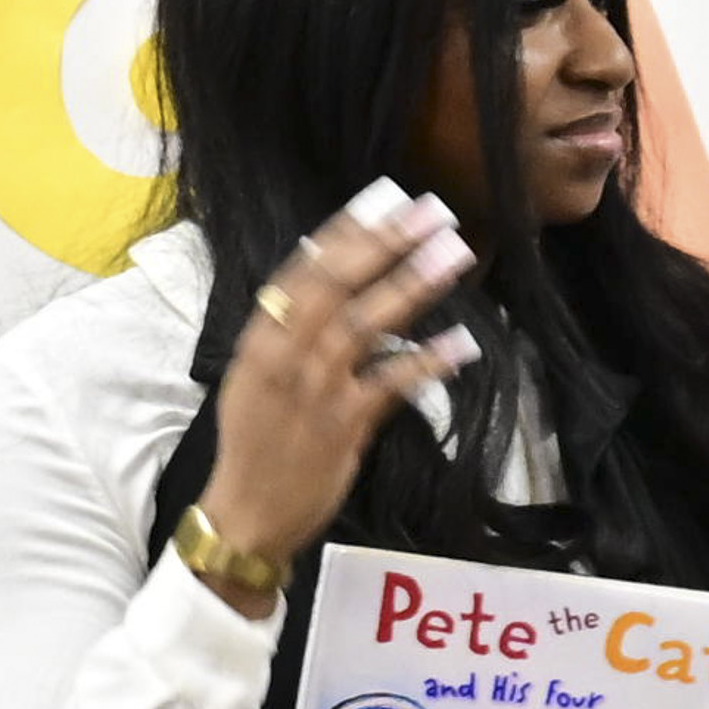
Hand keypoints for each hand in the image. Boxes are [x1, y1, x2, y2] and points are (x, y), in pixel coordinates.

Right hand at [199, 190, 475, 579]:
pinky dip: (427, 362)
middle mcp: (284, 355)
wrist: (246, 512)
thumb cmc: (258, 442)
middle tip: (432, 211)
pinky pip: (392, 385)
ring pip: (367, 324)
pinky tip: (462, 343)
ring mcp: (315, 389)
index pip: (304, 270)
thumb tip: (331, 274)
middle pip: (337, 285)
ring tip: (453, 253)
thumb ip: (294, 330)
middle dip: (386, 243)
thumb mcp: (261, 375)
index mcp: (260, 337)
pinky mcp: (345, 427)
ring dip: (413, 285)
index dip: (346, 231)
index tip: (385, 197)